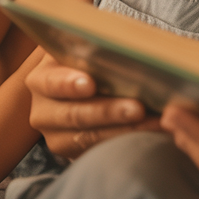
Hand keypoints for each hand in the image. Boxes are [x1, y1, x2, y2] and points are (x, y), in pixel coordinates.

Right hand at [26, 53, 160, 159]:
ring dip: (126, 131)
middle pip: (75, 115)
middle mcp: (44, 112)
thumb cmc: (90, 59)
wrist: (82, 85)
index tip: (90, 83)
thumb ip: (103, 46)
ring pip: (91, 138)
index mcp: (42, 79)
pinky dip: (130, 142)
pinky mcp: (76, 155)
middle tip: (138, 108)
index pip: (52, 82)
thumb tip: (137, 43)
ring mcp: (58, 137)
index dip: (69, 83)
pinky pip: (102, 152)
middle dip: (109, 112)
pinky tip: (155, 133)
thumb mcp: (88, 47)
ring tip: (155, 123)